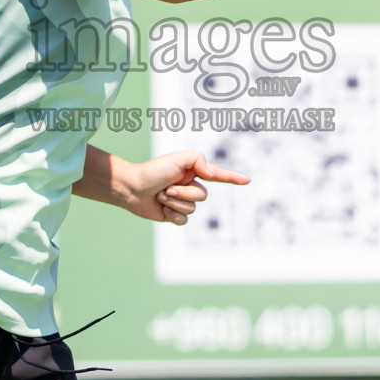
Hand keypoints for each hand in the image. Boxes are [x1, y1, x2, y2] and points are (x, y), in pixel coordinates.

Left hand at [118, 152, 249, 224]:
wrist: (131, 188)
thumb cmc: (153, 171)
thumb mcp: (178, 159)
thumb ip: (199, 160)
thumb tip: (210, 173)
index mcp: (193, 171)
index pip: (217, 175)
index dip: (233, 178)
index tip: (247, 180)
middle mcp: (189, 186)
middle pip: (203, 196)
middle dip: (184, 193)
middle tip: (167, 188)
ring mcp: (182, 201)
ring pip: (192, 209)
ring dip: (175, 203)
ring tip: (160, 196)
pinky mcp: (173, 214)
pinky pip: (184, 220)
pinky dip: (173, 215)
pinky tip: (161, 209)